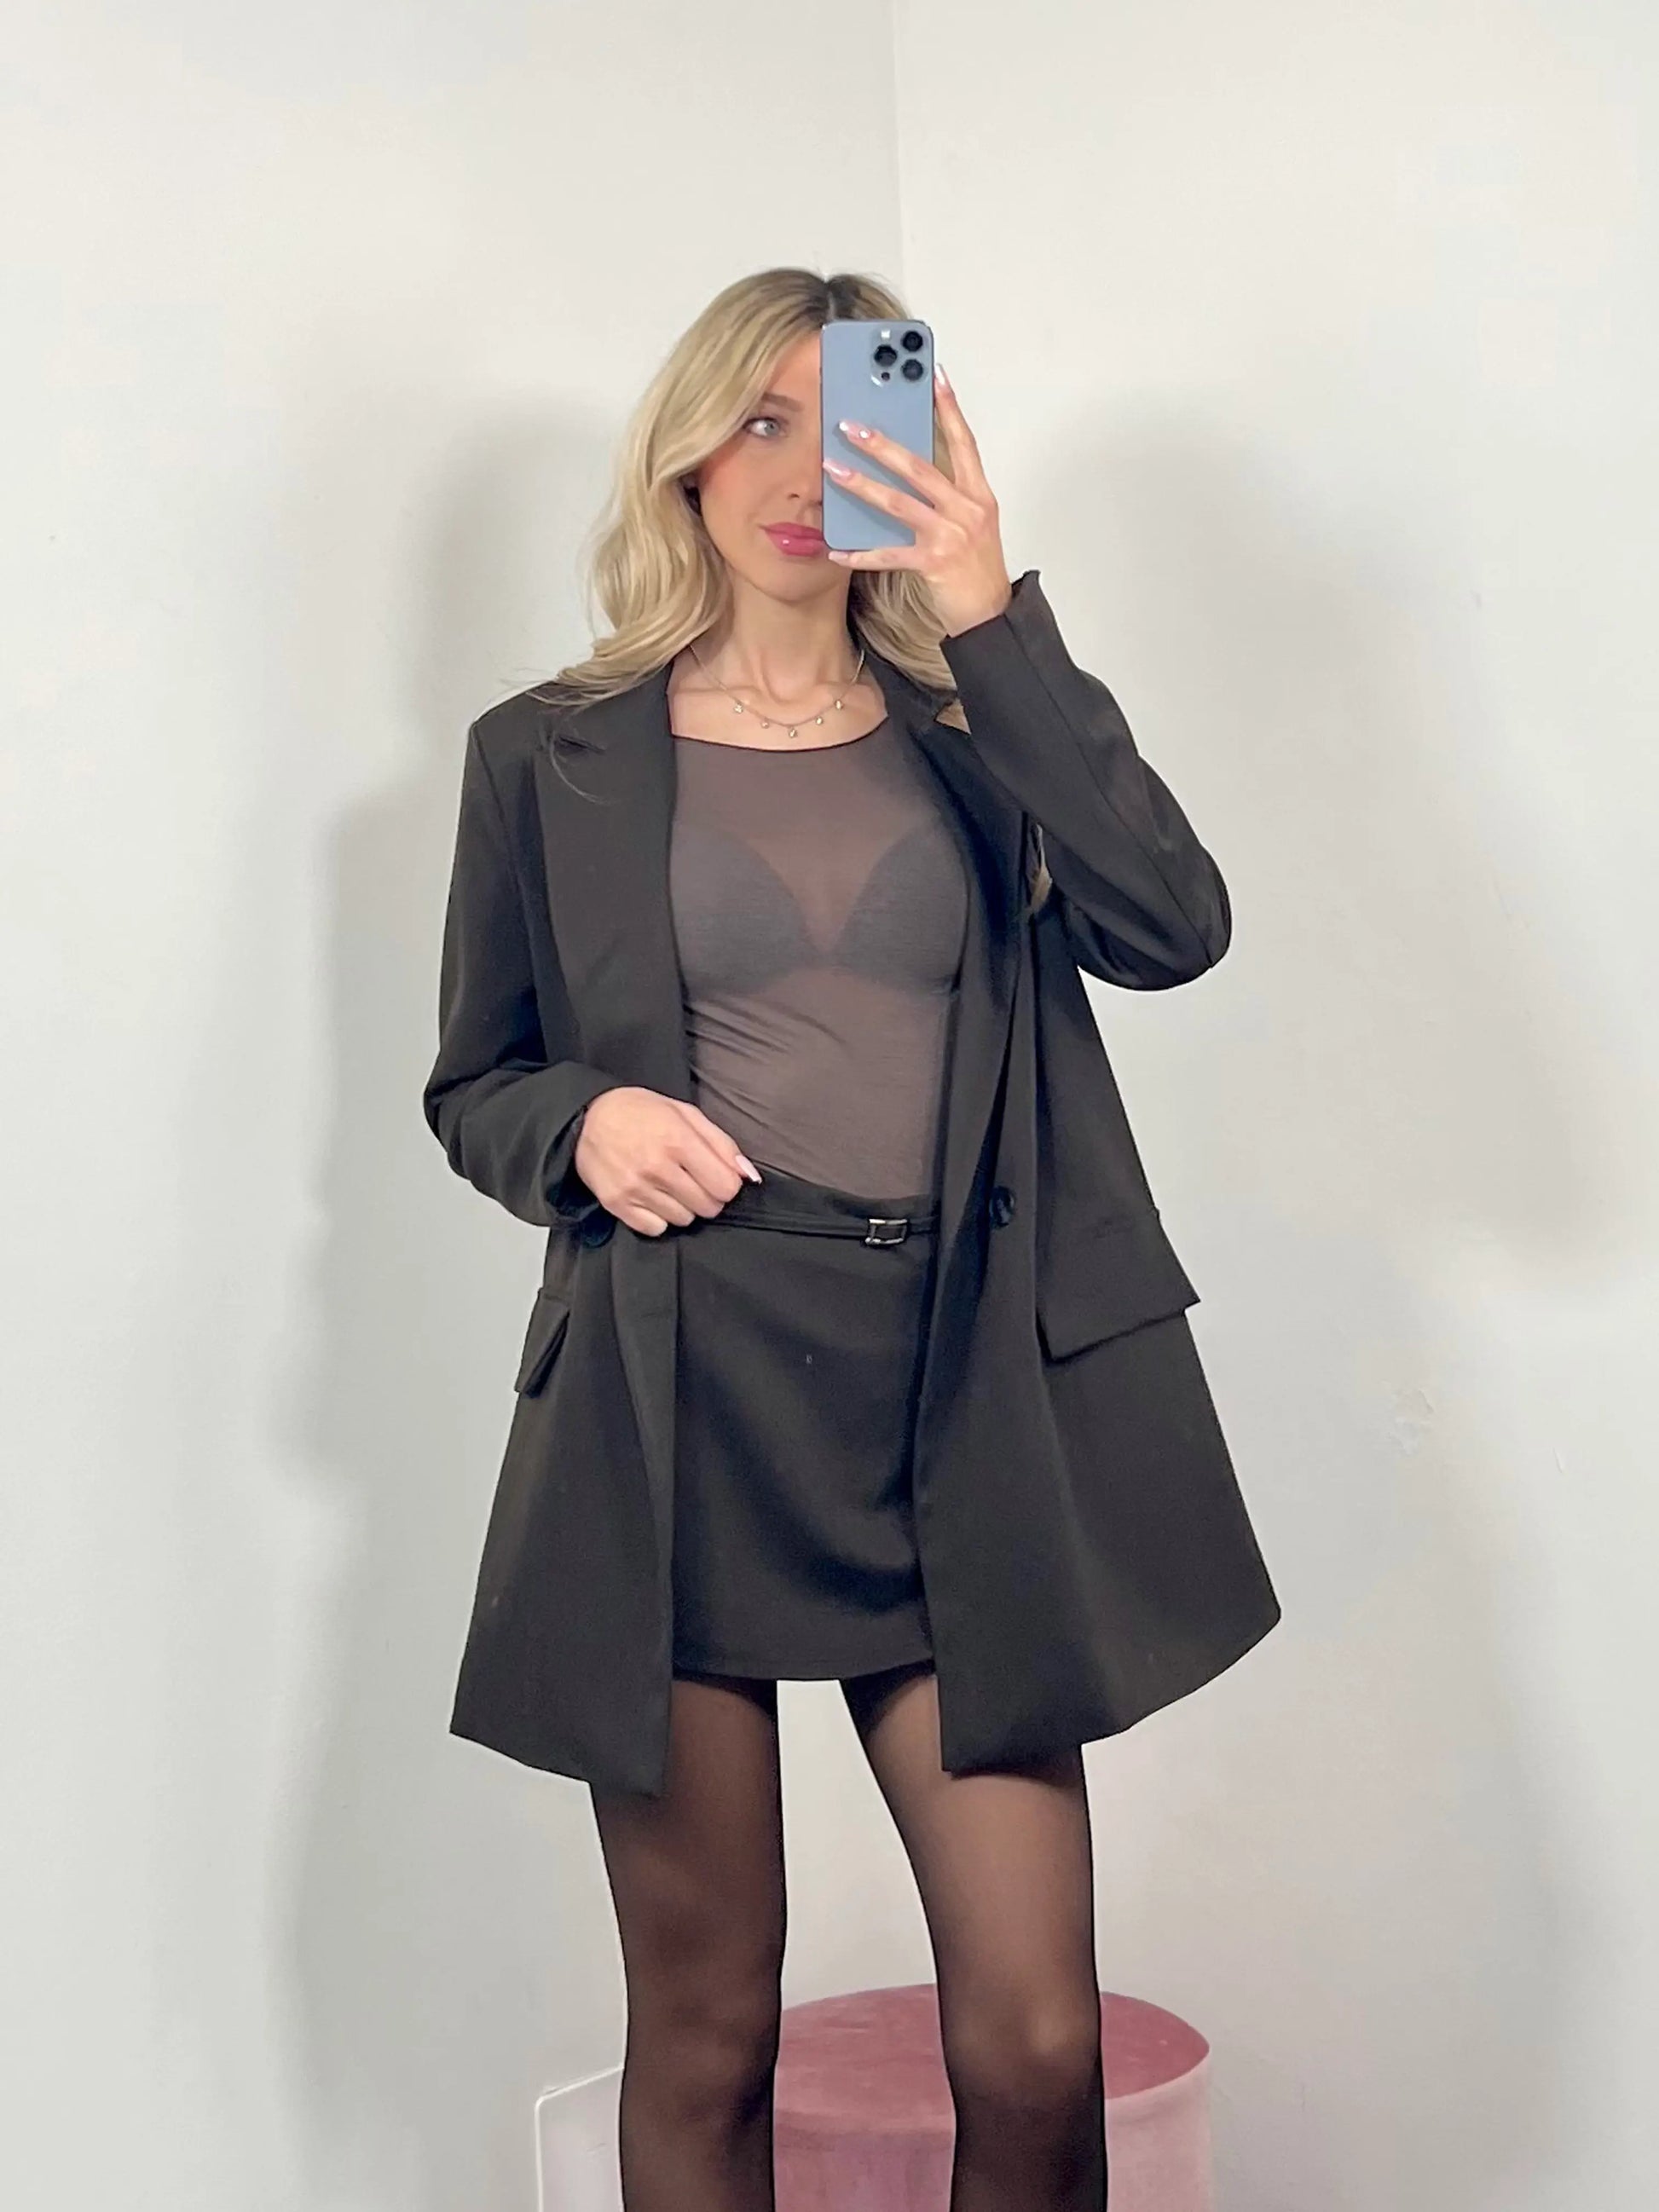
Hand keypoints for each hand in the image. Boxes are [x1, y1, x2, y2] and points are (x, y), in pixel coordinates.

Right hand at [574, 1087, 760, 1236]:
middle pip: (708, 1207)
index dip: (727, 1183)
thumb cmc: (639, 1112)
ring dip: (684, 1206)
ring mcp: (635, 1189)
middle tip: (693, 1179)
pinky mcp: (617, 1204)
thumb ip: (721, 1143)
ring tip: (669, 1185)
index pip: (726, 1186)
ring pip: (684, 1220)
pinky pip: (656, 1229)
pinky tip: (653, 1197)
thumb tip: (747, 1175)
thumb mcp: (684, 1113)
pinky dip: (659, 1218)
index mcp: (678, 1140)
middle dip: (708, 1196)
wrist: (586, 1118)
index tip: (717, 1176)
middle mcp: (657, 1167)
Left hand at [821, 362, 1012, 635]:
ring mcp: (951, 535)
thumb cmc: (977, 568)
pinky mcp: (933, 563)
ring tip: (833, 469)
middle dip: (882, 444)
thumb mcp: (972, 522)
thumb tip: (908, 469)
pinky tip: (837, 549)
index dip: (949, 407)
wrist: (990, 615)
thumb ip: (946, 495)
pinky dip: (861, 553)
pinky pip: (889, 553)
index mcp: (978, 494)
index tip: (933, 374)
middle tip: (851, 426)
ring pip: (900, 502)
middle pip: (920, 467)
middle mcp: (967, 509)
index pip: (964, 441)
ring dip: (862, 485)